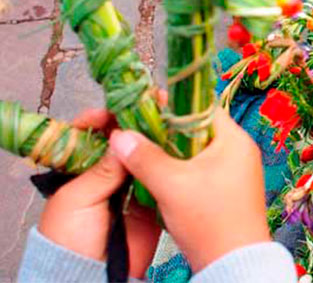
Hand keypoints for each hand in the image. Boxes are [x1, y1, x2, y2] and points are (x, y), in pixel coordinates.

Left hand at [38, 109, 161, 278]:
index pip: (92, 135)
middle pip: (124, 142)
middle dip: (137, 125)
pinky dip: (169, 164)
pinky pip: (160, 178)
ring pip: (145, 157)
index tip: (117, 108)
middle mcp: (107, 175)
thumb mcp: (78, 198)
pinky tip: (181, 149)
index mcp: (81, 171)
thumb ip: (103, 169)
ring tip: (172, 124)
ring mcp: (129, 188)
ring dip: (156, 141)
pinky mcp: (150, 203)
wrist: (91, 276)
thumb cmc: (70, 239)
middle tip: (154, 108)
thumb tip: (123, 138)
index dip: (104, 119)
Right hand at [109, 109, 270, 271]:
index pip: (201, 107)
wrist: (234, 264)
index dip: (171, 104)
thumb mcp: (172, 186)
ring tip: (144, 151)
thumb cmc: (211, 222)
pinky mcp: (228, 188)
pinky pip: (200, 167)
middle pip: (197, 128)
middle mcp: (239, 150)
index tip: (144, 106)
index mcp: (234, 140)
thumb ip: (144, 157)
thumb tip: (120, 136)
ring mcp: (235, 170)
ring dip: (171, 151)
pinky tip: (160, 174)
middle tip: (139, 130)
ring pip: (196, 149)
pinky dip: (180, 168)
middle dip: (166, 130)